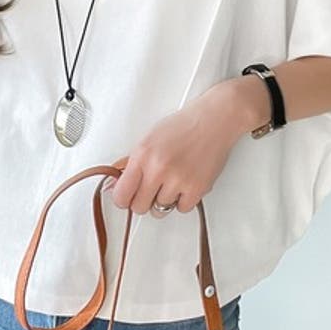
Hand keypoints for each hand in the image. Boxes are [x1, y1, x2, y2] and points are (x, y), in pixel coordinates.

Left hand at [102, 84, 244, 217]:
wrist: (215, 120)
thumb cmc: (184, 125)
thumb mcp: (149, 138)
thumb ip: (131, 163)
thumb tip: (115, 184)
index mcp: (142, 155)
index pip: (121, 195)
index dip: (123, 199)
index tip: (126, 197)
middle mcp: (158, 169)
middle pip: (139, 207)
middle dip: (142, 200)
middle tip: (150, 189)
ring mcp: (178, 180)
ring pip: (160, 209)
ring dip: (164, 199)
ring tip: (172, 180)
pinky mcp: (197, 188)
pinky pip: (182, 209)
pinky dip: (183, 200)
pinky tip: (185, 183)